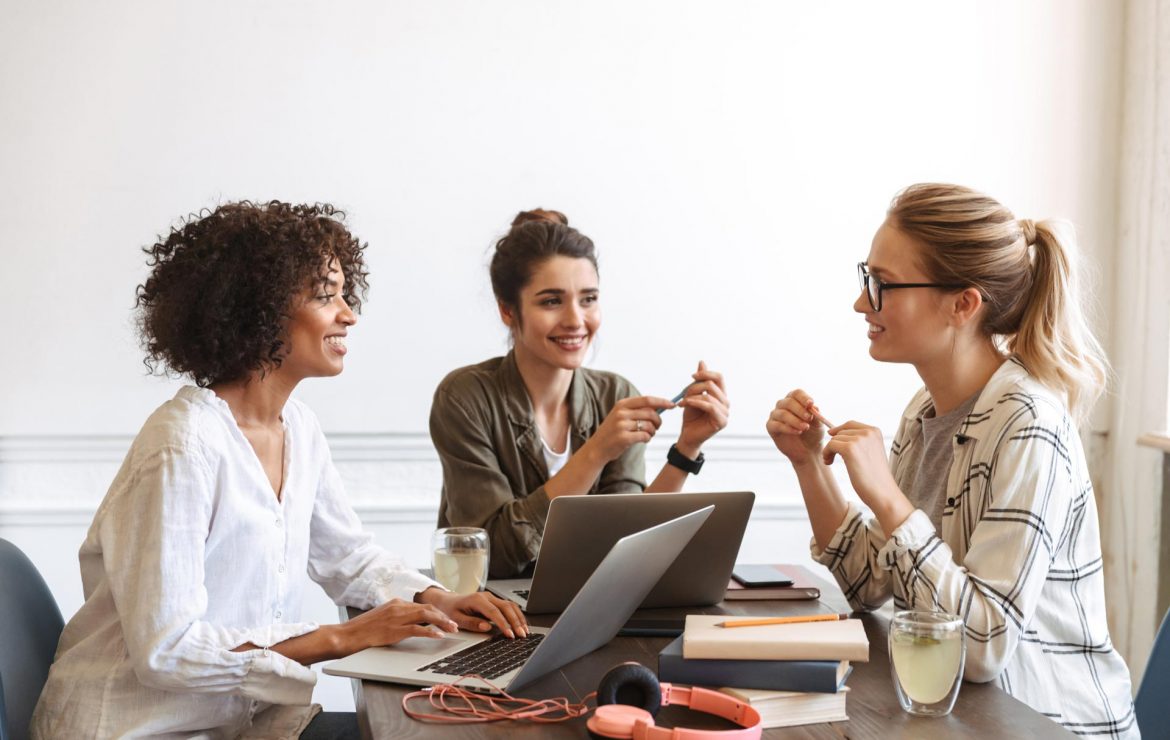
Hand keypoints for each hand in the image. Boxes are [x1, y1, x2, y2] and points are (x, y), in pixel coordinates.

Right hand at [342, 598, 458, 650]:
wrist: (345, 635)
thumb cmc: (361, 630)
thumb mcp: (381, 619)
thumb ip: (396, 618)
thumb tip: (411, 624)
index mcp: (395, 603)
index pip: (422, 605)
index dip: (437, 613)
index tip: (446, 619)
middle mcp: (397, 606)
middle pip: (428, 608)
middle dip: (443, 616)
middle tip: (455, 625)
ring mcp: (396, 618)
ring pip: (426, 616)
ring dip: (442, 622)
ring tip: (452, 629)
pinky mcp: (394, 630)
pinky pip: (417, 629)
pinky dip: (431, 632)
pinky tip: (439, 636)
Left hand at [416, 587, 528, 637]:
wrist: (448, 601)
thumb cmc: (451, 610)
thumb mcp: (456, 619)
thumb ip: (472, 623)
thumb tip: (487, 627)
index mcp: (477, 600)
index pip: (494, 612)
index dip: (503, 623)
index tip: (509, 634)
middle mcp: (486, 596)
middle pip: (506, 607)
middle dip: (515, 622)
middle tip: (521, 635)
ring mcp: (492, 598)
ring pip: (510, 605)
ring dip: (519, 618)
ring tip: (524, 631)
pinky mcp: (495, 601)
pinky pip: (509, 607)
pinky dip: (516, 615)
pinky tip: (521, 624)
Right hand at [586, 395, 675, 462]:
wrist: (597, 448)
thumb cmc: (612, 432)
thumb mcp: (620, 416)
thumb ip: (637, 410)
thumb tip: (659, 407)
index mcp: (622, 404)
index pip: (647, 400)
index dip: (662, 402)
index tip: (672, 405)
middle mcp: (621, 413)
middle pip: (650, 413)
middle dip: (658, 421)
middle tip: (657, 427)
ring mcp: (621, 425)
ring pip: (649, 425)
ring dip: (653, 432)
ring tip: (648, 435)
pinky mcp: (623, 438)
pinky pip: (645, 436)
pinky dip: (648, 438)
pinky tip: (643, 440)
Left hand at [676, 361, 728, 454]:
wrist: (687, 435)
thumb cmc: (691, 417)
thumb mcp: (693, 395)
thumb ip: (699, 380)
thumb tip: (702, 362)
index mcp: (721, 395)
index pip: (719, 377)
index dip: (705, 373)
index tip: (692, 376)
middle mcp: (726, 403)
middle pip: (713, 384)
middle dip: (695, 386)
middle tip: (683, 394)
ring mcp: (725, 413)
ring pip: (709, 395)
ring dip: (692, 396)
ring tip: (682, 402)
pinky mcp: (722, 421)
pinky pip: (709, 406)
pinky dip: (695, 403)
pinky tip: (685, 405)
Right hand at [766, 390, 830, 464]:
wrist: (808, 451)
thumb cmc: (813, 434)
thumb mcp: (818, 424)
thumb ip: (815, 414)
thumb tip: (813, 406)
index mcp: (795, 401)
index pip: (796, 393)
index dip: (803, 397)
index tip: (810, 404)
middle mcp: (783, 405)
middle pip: (788, 402)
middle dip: (800, 410)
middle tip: (809, 418)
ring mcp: (775, 415)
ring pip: (782, 413)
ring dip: (795, 420)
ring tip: (805, 427)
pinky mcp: (771, 427)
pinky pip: (776, 425)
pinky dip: (788, 428)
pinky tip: (797, 432)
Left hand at [821, 420, 912, 531]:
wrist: (882, 492)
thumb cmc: (875, 476)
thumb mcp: (870, 452)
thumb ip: (859, 441)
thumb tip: (834, 432)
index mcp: (875, 431)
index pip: (850, 424)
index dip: (838, 430)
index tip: (831, 437)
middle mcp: (868, 432)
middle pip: (841, 431)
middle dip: (834, 443)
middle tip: (832, 457)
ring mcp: (859, 439)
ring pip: (834, 439)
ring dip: (829, 450)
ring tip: (831, 461)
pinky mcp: (850, 449)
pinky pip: (830, 445)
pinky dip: (826, 453)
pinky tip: (829, 462)